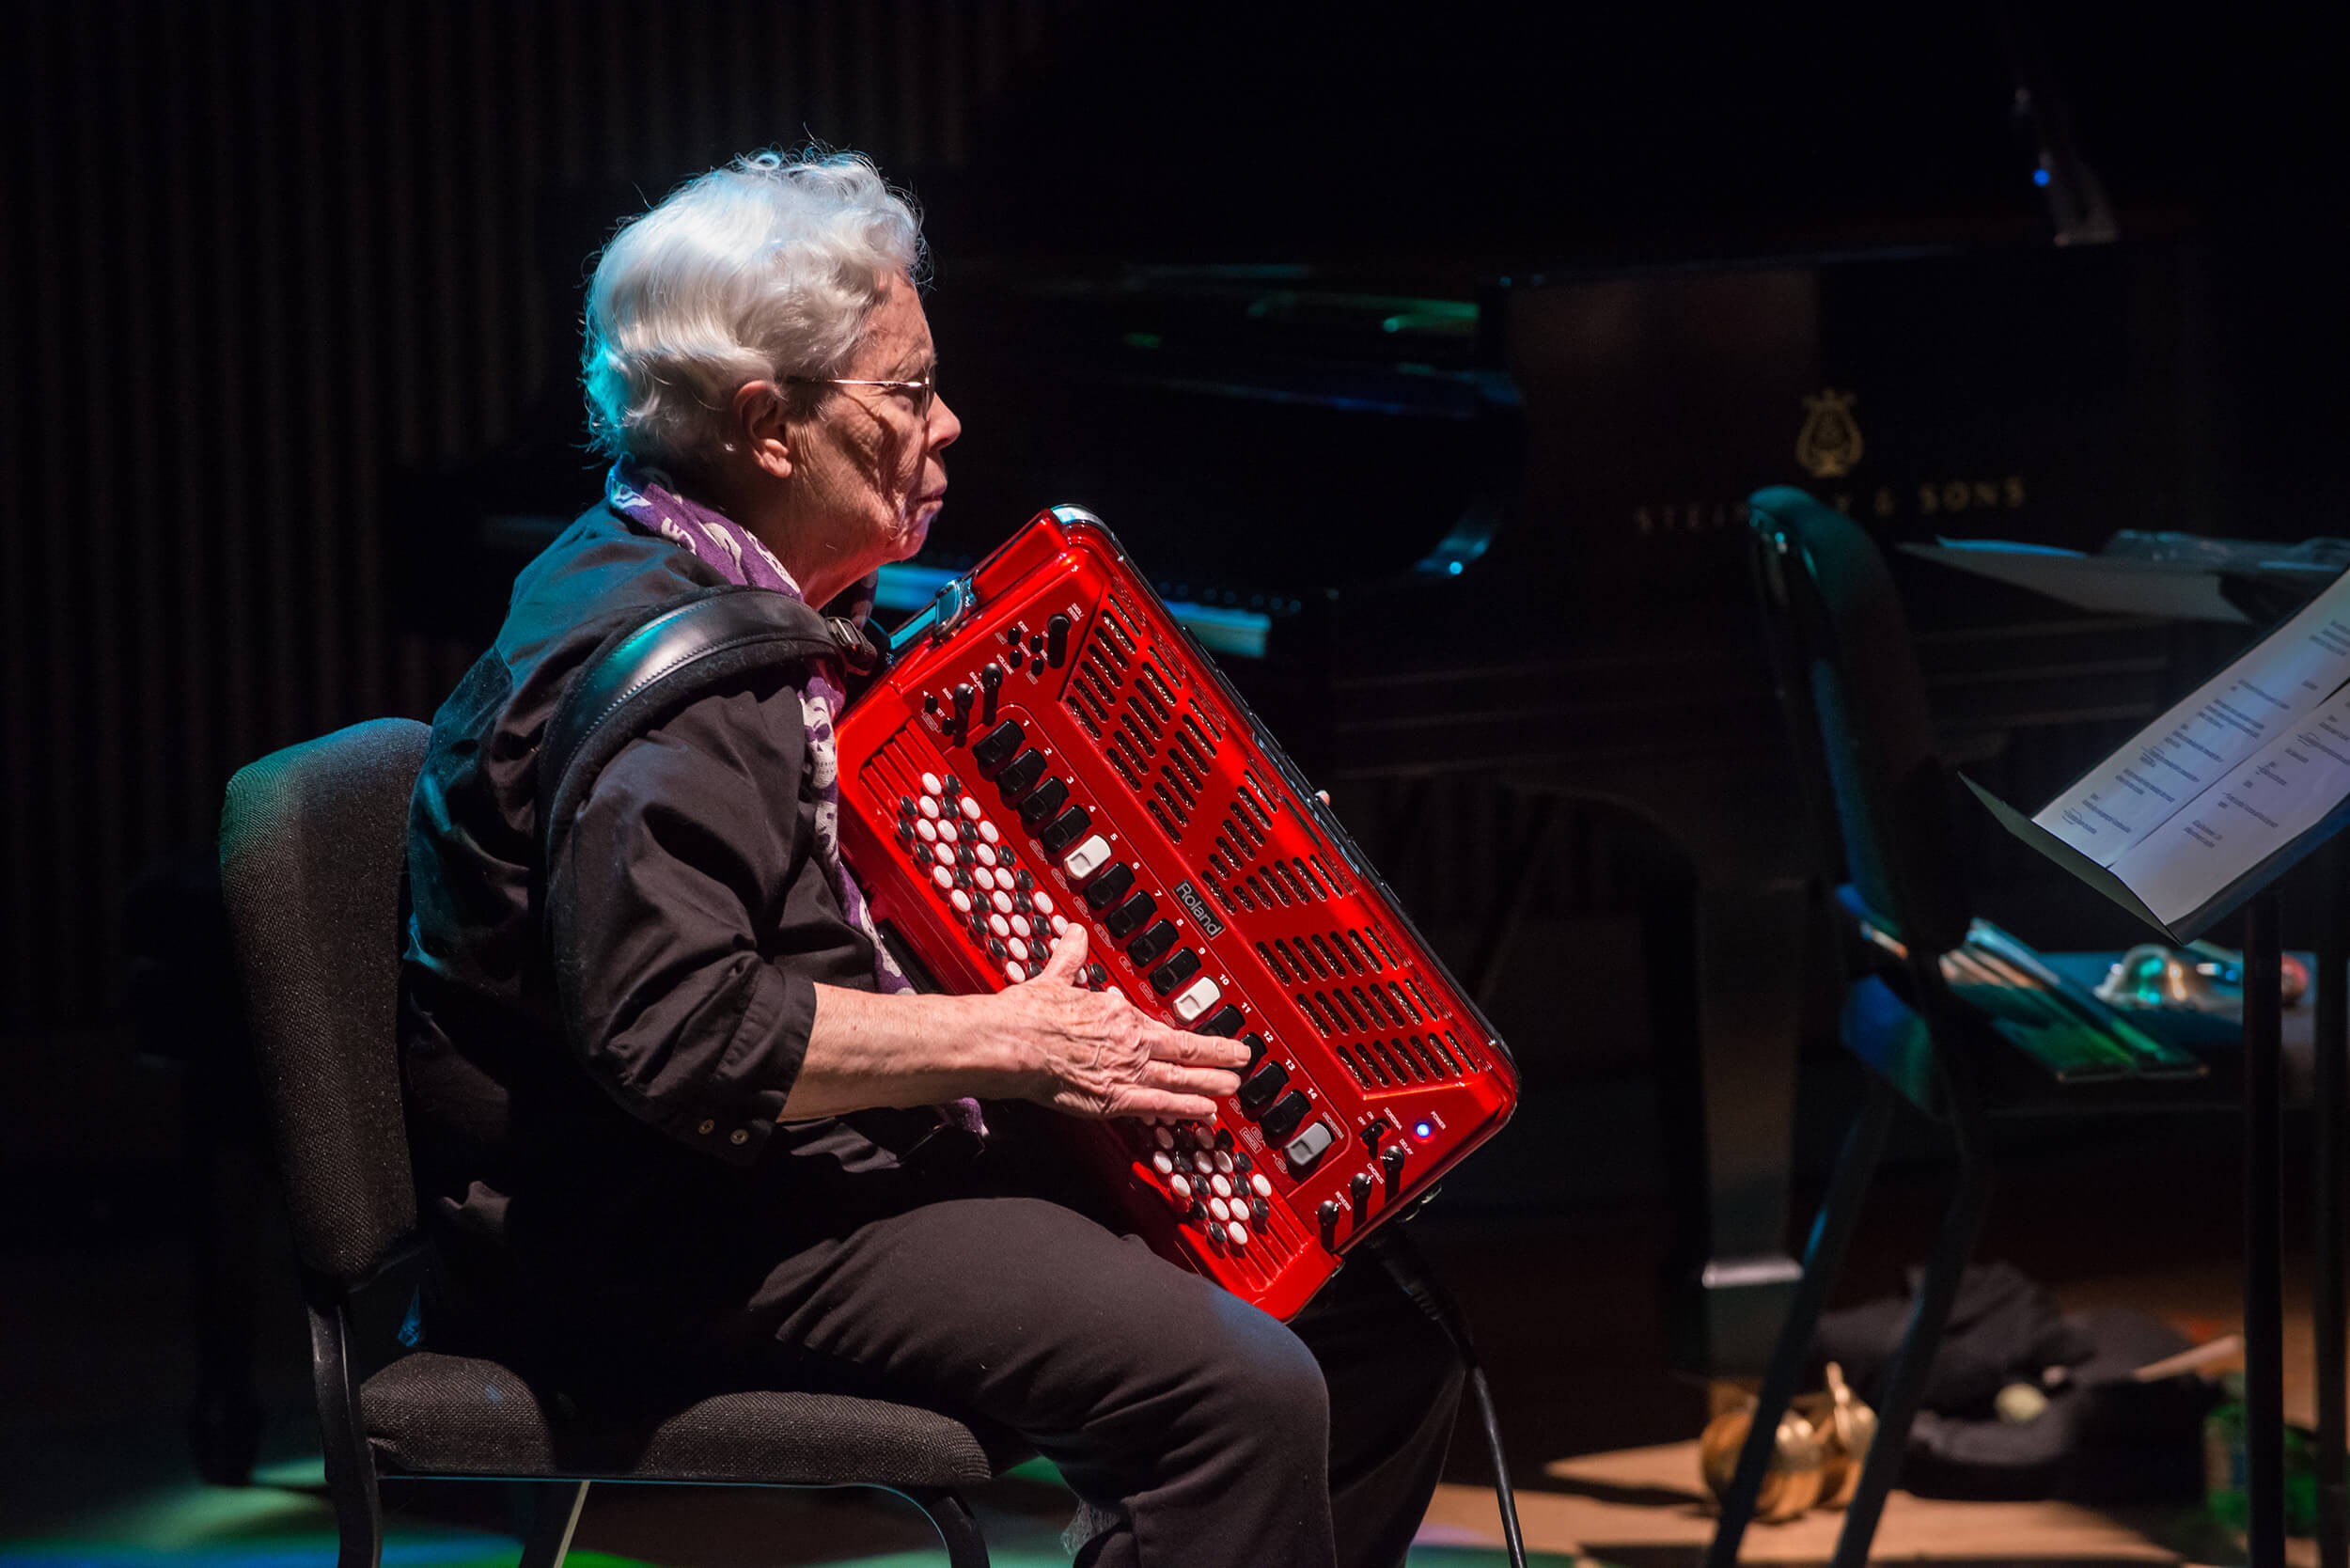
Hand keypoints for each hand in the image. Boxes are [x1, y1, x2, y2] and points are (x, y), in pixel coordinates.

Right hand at [988, 925, 1249, 1120]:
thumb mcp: (1055, 978)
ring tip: (1234, 1086)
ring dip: (1212, 1082)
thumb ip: (1070, 959)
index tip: (1195, 1036)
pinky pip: (1160, 1106)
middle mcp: (1129, 1041)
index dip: (1181, 1033)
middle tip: (1242, 1059)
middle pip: (1184, 1049)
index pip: (1157, 1025)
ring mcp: (1126, 1070)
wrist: (1015, 1042)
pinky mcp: (1114, 1097)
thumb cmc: (1029, 1015)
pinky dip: (1186, 1109)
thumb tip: (1074, 936)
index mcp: (1116, 1013)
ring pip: (1180, 1078)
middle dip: (1217, 1054)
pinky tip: (1205, 1113)